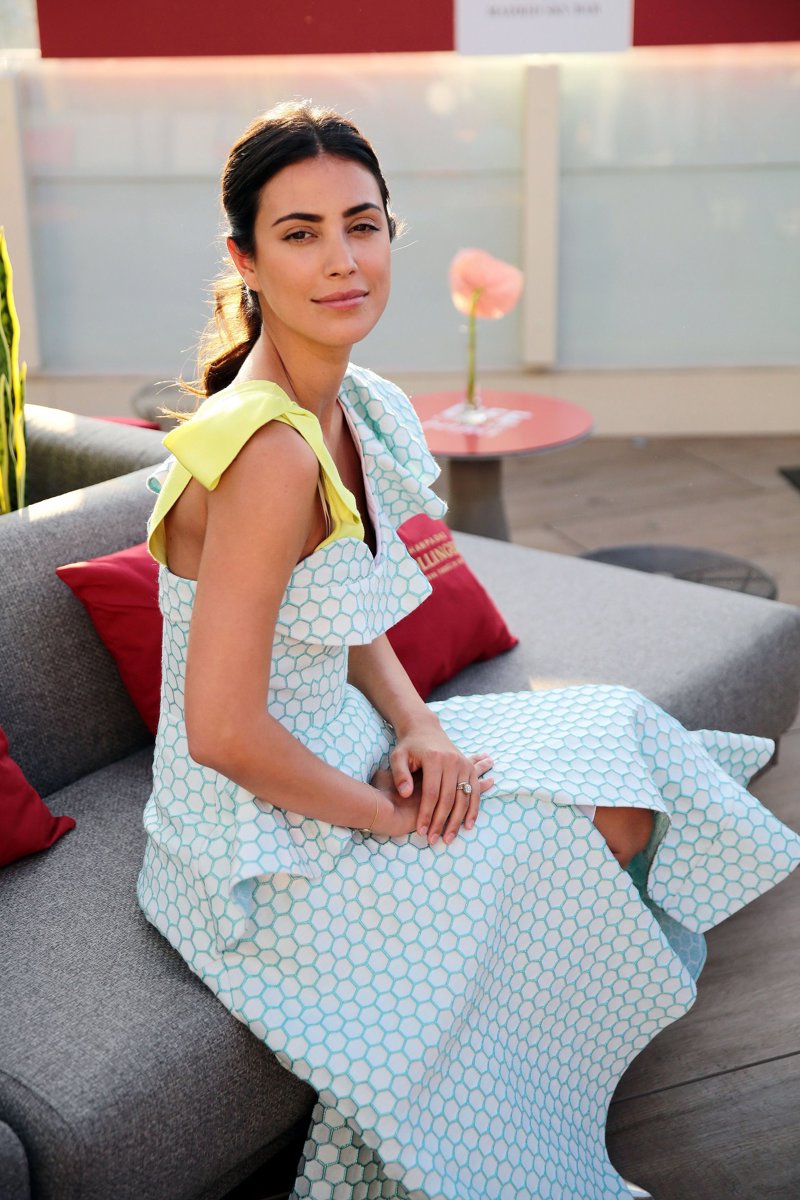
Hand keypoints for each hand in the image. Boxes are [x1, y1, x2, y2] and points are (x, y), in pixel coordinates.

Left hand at [382, 720, 494, 844]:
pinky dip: (473, 810)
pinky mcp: (469, 768)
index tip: (420, 830)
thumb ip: (399, 774)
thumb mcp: (397, 756)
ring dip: (457, 821)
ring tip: (449, 838)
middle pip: (448, 799)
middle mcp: (452, 761)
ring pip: (463, 798)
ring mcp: (463, 765)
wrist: (425, 729)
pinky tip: (468, 825)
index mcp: (434, 759)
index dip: (426, 814)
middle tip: (433, 840)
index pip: (431, 794)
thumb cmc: (408, 746)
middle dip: (441, 822)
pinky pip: (474, 792)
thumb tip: (405, 793)